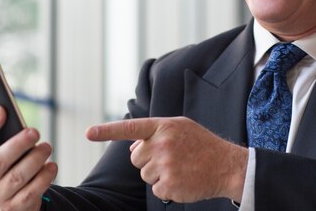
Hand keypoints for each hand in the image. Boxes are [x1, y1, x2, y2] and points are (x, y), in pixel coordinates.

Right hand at [0, 106, 57, 210]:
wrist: (10, 201)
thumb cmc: (2, 167)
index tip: (1, 109)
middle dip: (18, 144)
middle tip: (35, 132)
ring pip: (18, 176)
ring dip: (35, 159)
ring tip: (46, 147)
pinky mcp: (17, 205)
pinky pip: (33, 190)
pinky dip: (45, 176)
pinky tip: (51, 165)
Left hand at [86, 117, 247, 202]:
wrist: (227, 165)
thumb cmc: (202, 145)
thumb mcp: (181, 128)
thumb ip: (156, 133)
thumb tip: (132, 148)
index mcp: (164, 126)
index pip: (129, 128)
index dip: (106, 131)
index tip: (88, 132)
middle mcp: (162, 144)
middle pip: (136, 158)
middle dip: (149, 160)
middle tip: (172, 158)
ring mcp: (165, 165)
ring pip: (144, 175)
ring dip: (158, 175)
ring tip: (180, 168)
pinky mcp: (168, 184)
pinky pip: (155, 189)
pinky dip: (167, 188)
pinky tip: (183, 180)